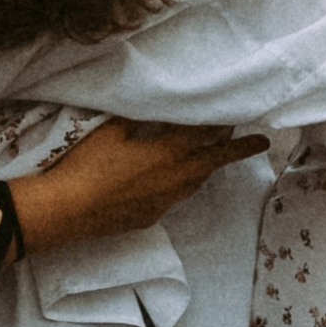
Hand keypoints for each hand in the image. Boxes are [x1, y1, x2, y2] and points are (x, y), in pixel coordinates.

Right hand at [9, 115, 264, 255]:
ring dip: (208, 168)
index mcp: (167, 153)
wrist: (66, 210)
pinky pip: (174, 198)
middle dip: (236, 151)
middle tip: (259, 143)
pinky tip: (172, 181)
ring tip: (215, 159)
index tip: (243, 117)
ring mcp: (162, 202)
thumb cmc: (87, 163)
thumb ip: (137, 117)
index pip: (205, 135)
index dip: (224, 125)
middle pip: (212, 162)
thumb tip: (153, 108)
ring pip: (195, 183)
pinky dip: (182, 185)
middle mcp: (173, 179)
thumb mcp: (111, 129)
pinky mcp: (148, 218)